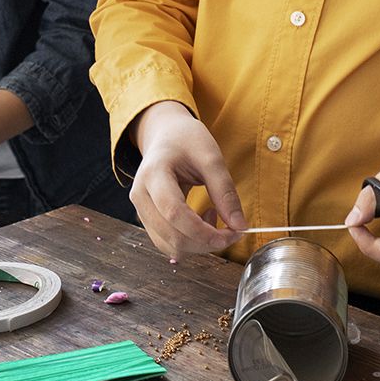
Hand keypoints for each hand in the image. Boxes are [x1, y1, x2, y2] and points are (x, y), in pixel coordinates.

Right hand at [130, 101, 246, 257]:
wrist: (165, 135)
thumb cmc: (185, 140)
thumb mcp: (211, 157)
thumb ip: (225, 191)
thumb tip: (239, 226)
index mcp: (153, 174)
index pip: (174, 213)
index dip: (203, 231)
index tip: (231, 233)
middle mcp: (140, 195)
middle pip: (172, 236)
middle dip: (206, 242)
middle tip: (232, 230)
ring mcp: (141, 210)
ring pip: (169, 245)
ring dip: (199, 243)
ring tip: (213, 217)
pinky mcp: (147, 219)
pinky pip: (168, 243)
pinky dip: (190, 241)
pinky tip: (200, 222)